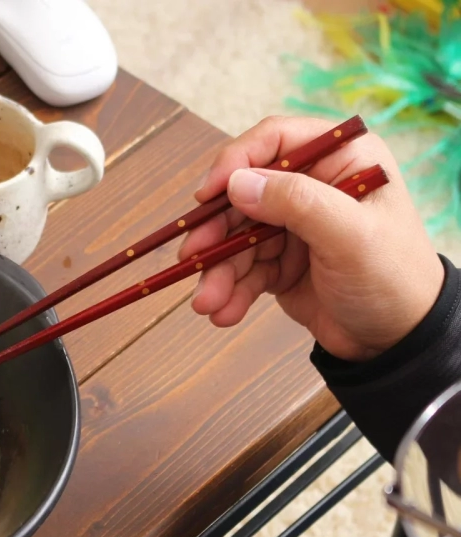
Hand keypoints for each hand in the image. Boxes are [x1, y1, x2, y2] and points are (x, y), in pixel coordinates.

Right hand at [181, 116, 444, 361]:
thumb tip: (237, 184)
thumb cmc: (393, 278)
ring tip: (207, 303)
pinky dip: (229, 291)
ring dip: (217, 271)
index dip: (236, 162)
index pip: (276, 141)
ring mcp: (294, 226)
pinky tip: (224, 312)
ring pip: (236, 237)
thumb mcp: (349, 235)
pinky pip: (242, 269)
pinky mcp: (280, 262)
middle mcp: (314, 186)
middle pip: (245, 193)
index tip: (207, 194)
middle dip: (216, 231)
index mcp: (341, 160)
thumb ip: (296, 203)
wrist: (397, 341)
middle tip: (193, 257)